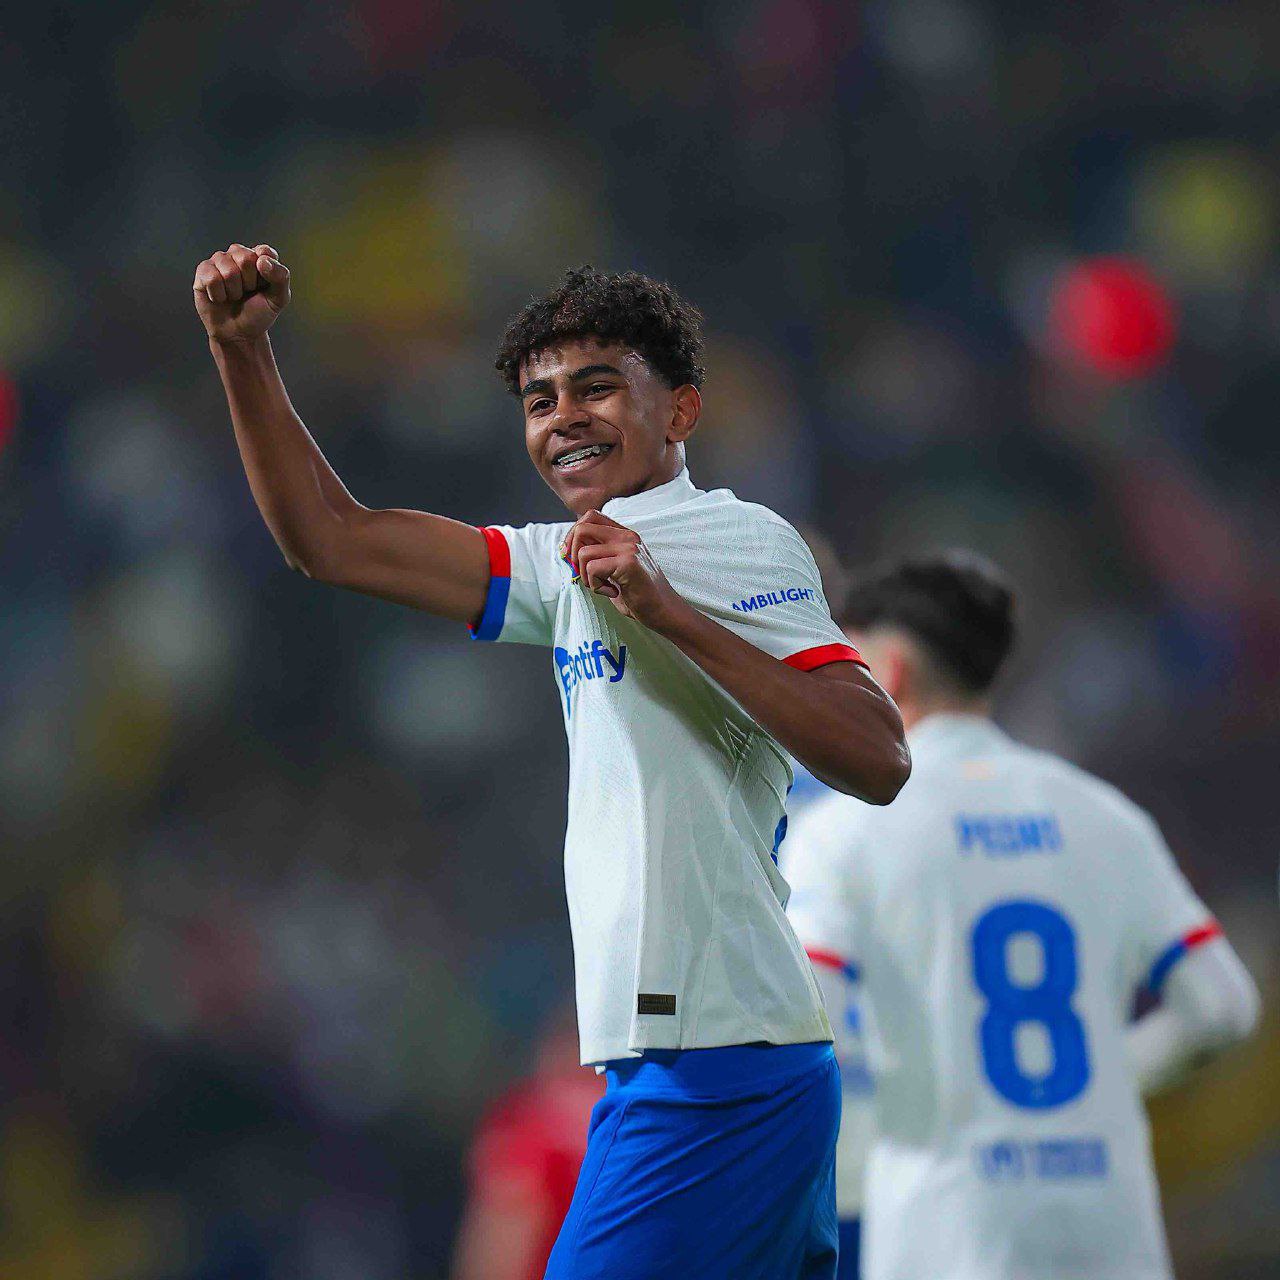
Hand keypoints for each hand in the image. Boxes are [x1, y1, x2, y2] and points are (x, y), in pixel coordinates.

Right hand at [193, 243, 290, 342]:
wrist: (239, 334)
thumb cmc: (258, 314)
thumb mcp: (279, 299)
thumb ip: (281, 277)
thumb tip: (261, 260)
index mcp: (259, 257)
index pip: (264, 251)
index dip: (265, 272)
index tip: (264, 286)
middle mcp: (238, 254)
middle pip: (245, 258)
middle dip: (249, 283)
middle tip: (247, 293)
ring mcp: (219, 261)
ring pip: (228, 270)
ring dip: (234, 291)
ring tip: (234, 296)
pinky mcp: (203, 271)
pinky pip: (211, 278)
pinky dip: (219, 295)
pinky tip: (220, 297)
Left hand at [562, 511, 690, 629]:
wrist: (663, 611)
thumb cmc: (637, 593)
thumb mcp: (614, 567)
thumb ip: (598, 553)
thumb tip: (565, 548)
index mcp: (624, 534)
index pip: (589, 517)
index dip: (573, 536)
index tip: (573, 558)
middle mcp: (627, 536)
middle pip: (581, 528)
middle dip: (573, 555)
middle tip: (585, 575)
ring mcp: (629, 547)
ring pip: (583, 553)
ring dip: (585, 576)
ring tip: (603, 586)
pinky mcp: (628, 563)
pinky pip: (593, 569)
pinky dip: (596, 586)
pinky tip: (613, 592)